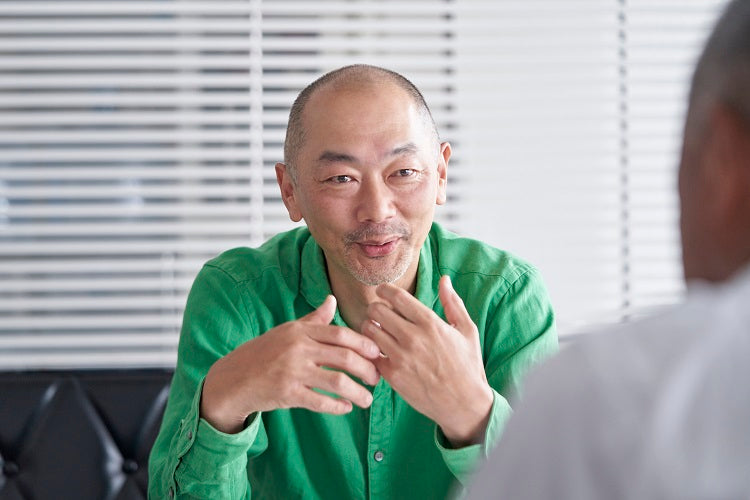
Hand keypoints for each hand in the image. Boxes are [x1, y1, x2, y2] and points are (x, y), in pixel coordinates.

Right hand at [200, 295, 380, 433]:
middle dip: (367, 369)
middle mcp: (298, 348)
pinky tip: (346, 408)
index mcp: (300, 331)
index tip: (378, 354)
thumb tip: (332, 300)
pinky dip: (337, 406)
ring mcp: (292, 371)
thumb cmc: (264, 353)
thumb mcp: (288, 331)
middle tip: (377, 379)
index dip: (364, 344)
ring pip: (337, 381)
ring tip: (368, 400)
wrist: (233, 379)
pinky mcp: (287, 393)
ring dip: (358, 393)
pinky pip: (320, 401)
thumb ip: (314, 319)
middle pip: (344, 357)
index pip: (341, 334)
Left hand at [362, 276, 492, 446]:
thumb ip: (453, 303)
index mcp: (430, 323)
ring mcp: (400, 357)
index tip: (382, 291)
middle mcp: (413, 337)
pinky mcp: (392, 376)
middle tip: (378, 312)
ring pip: (369, 330)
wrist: (464, 404)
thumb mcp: (467, 330)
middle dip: (374, 308)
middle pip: (377, 310)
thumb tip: (444, 279)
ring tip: (376, 330)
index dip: (384, 290)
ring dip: (369, 327)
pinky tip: (378, 350)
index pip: (396, 296)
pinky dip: (370, 349)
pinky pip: (370, 354)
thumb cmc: (467, 365)